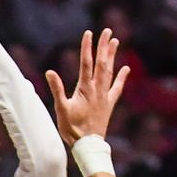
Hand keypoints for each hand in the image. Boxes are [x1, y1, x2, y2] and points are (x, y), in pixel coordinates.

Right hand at [45, 29, 130, 145]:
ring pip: (110, 72)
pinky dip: (121, 77)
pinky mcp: (109, 104)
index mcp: (85, 89)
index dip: (87, 47)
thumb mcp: (61, 109)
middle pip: (101, 63)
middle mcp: (97, 90)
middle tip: (107, 31)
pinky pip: (117, 88)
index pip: (86, 63)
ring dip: (112, 56)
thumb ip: (57, 90)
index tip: (89, 33)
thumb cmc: (72, 128)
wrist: (87, 145)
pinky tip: (126, 68)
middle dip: (103, 46)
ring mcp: (105, 96)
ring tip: (115, 41)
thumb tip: (50, 72)